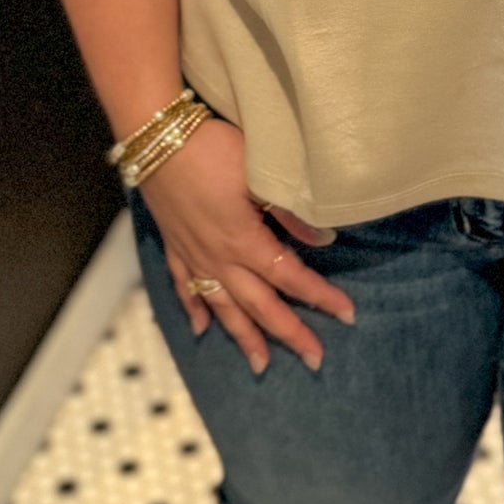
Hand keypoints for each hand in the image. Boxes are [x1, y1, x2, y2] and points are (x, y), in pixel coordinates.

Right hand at [141, 116, 353, 373]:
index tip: (347, 316)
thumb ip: (290, 212)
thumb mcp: (260, 175)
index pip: (291, 278)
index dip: (320, 297)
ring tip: (261, 365)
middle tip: (314, 360)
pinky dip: (194, 309)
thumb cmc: (213, 150)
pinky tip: (200, 329)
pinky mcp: (174, 245)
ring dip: (243, 337)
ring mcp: (193, 255)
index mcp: (245, 242)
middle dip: (288, 334)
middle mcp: (219, 259)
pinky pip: (184, 286)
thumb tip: (324, 241)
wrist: (157, 137)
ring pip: (223, 306)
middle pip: (259, 306)